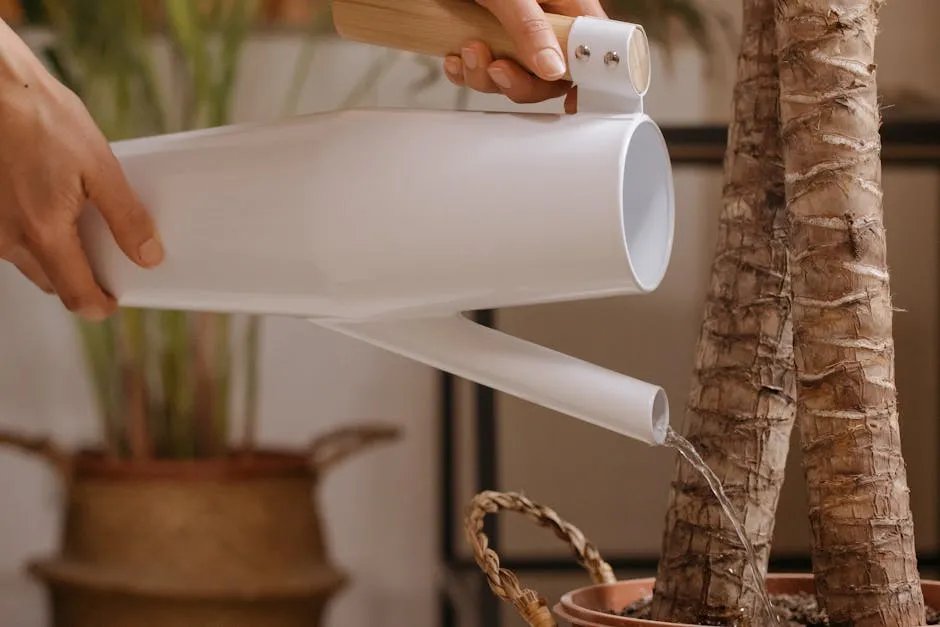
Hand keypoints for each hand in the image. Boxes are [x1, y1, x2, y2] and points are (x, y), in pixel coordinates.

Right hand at [0, 20, 162, 320]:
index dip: (99, 305)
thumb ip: (126, 216)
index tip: (113, 302)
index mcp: (41, 233)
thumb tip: (148, 254)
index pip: (75, 294)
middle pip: (51, 281)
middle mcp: (6, 237)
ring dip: (54, 255)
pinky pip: (10, 236)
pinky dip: (32, 233)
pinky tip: (50, 204)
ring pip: (28, 260)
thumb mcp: (99, 166)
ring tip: (81, 225)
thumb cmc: (38, 116)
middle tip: (108, 261)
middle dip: (79, 279)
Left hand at [444, 0, 607, 111]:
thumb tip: (552, 70)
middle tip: (496, 68)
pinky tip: (456, 56)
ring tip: (468, 51)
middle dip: (517, 82)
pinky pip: (484, 70)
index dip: (584, 83)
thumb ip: (530, 28)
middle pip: (548, 78)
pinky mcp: (489, 37)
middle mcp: (547, 21)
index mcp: (568, 6)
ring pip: (512, 77)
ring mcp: (517, 32)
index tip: (569, 101)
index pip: (590, 55)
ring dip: (484, 76)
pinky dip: (467, 70)